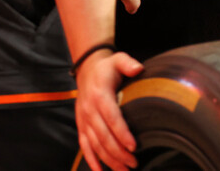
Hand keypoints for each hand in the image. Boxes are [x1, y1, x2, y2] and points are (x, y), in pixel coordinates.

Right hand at [76, 51, 141, 170]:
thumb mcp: (118, 60)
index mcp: (100, 96)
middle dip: (119, 153)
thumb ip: (128, 63)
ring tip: (124, 170)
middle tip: (134, 163)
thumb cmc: (107, 68)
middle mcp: (89, 110)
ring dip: (109, 160)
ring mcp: (84, 120)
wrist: (87, 69)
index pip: (112, 117)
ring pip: (95, 144)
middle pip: (104, 136)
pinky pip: (84, 146)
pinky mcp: (81, 126)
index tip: (134, 146)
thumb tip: (138, 68)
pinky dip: (91, 160)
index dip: (122, 133)